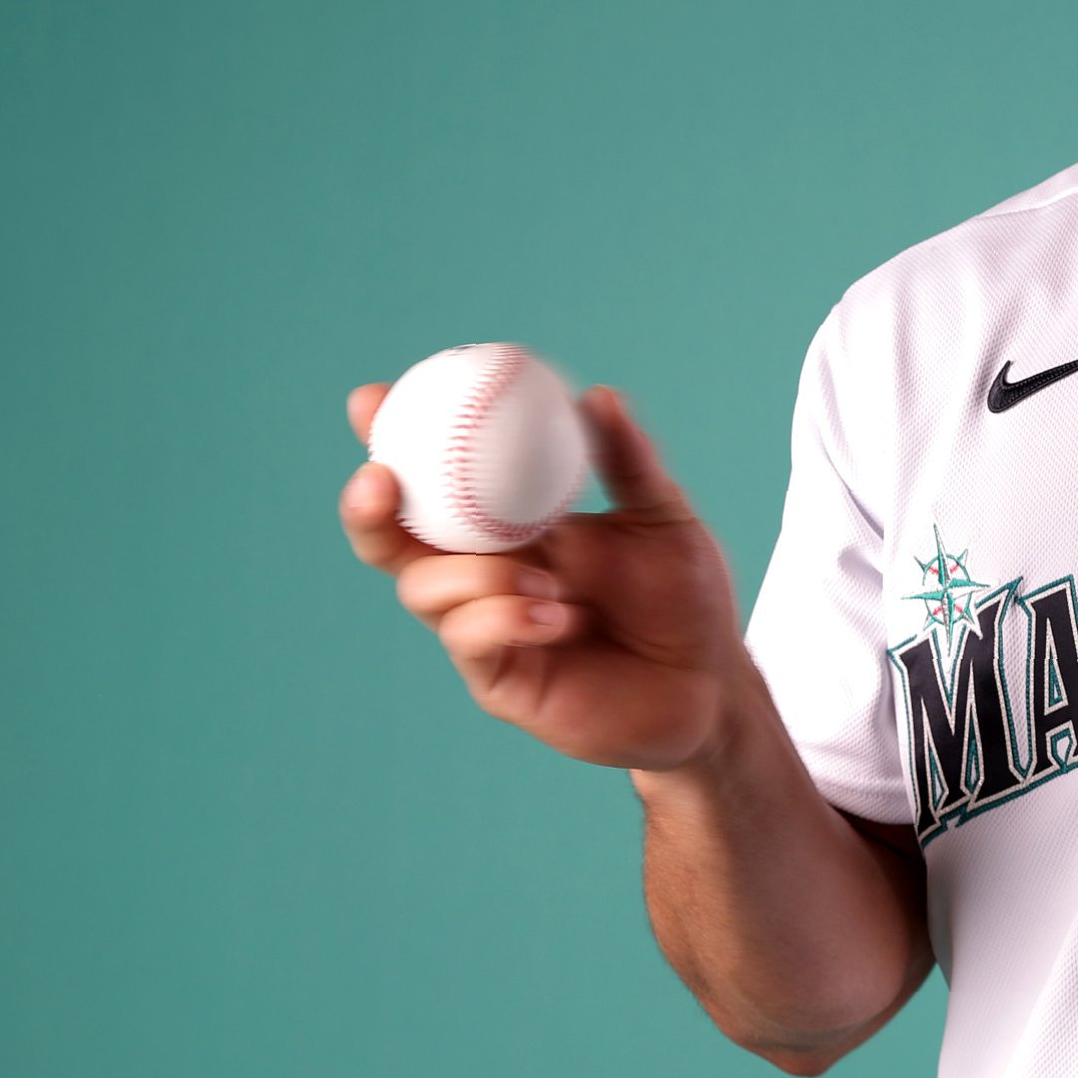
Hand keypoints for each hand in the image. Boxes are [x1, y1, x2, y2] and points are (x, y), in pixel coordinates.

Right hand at [342, 381, 748, 771]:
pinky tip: (560, 618)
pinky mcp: (499, 678)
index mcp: (514, 523)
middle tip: (380, 478)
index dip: (395, 439)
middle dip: (368, 508)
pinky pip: (468, 639)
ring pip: (422, 588)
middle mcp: (486, 572)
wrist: (709, 681)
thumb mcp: (663, 514)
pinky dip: (503, 617)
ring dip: (474, 572)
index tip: (371, 400)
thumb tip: (597, 396)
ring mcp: (486, 625)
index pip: (439, 478)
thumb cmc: (684, 597)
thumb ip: (628, 459)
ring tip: (548, 580)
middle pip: (394, 539)